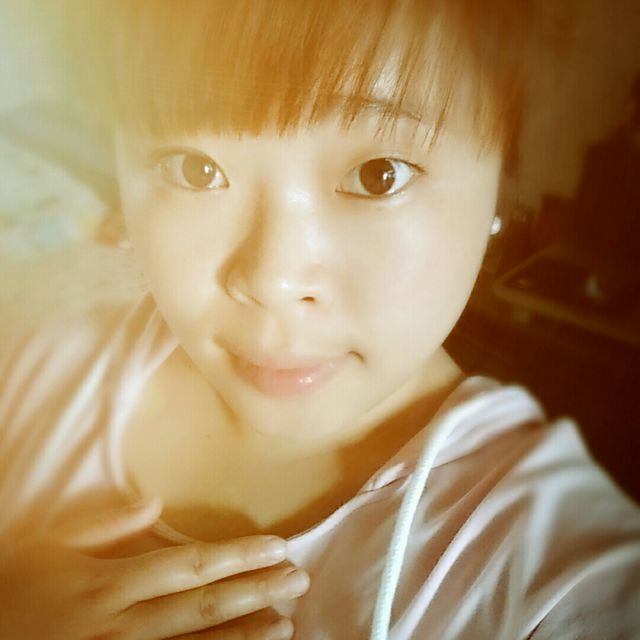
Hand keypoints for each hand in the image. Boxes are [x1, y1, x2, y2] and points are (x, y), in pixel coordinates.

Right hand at [0, 499, 308, 638]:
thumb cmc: (13, 593)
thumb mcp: (46, 546)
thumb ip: (103, 525)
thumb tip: (155, 505)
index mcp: (110, 583)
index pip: (190, 565)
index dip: (238, 556)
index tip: (277, 547)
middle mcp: (124, 624)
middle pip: (204, 605)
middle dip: (256, 591)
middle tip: (299, 580)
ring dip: (245, 636)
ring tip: (286, 623)